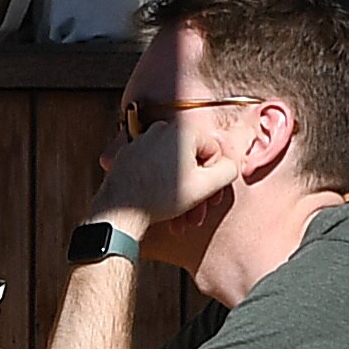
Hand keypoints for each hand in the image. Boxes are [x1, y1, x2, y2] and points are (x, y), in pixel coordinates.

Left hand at [88, 116, 232, 236]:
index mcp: (181, 130)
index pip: (212, 150)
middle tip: (199, 213)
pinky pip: (153, 168)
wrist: (119, 212)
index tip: (211, 197)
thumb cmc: (161, 197)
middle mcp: (159, 130)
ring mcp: (141, 142)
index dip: (215, 177)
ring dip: (182, 192)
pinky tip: (165, 208)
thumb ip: (228, 170)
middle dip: (198, 189)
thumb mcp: (206, 186)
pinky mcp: (127, 156)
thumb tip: (230, 165)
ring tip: (183, 219)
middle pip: (190, 160)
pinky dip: (162, 186)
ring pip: (172, 166)